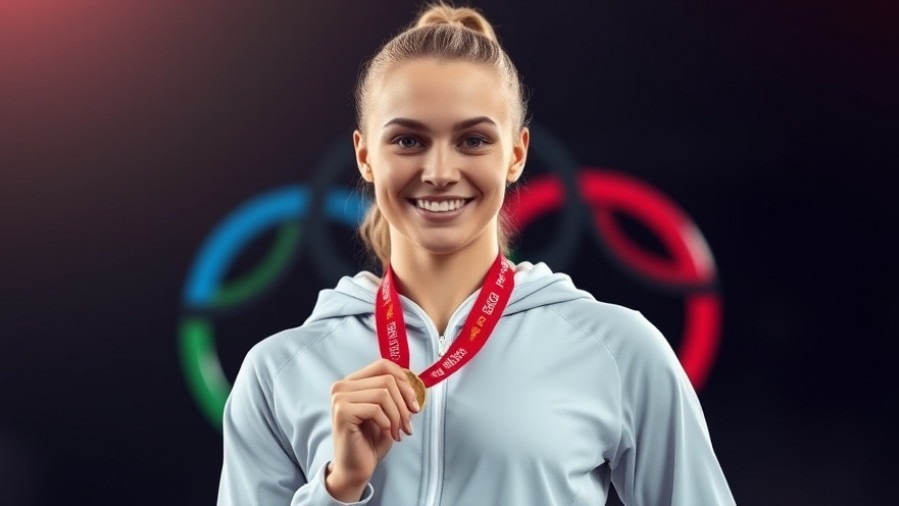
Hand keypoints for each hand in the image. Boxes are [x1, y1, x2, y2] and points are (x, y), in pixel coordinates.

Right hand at [326, 359, 420, 500]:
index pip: (383, 365)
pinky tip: (388, 434)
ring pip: (383, 393)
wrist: (356, 468)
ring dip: (398, 415)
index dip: (403, 381)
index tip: (413, 403)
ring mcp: (340, 398)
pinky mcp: (342, 412)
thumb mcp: (387, 411)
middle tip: (408, 424)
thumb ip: (394, 393)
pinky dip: (388, 423)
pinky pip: (376, 409)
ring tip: (399, 431)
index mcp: (352, 382)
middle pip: (387, 380)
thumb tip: (415, 381)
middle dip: (404, 403)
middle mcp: (342, 386)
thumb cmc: (371, 441)